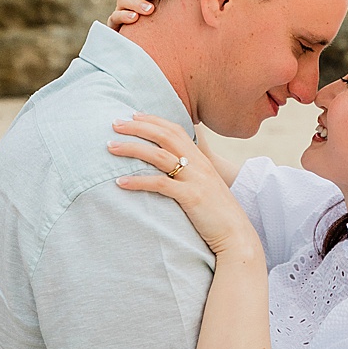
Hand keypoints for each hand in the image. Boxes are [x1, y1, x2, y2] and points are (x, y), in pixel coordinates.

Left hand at [109, 114, 258, 257]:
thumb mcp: (206, 185)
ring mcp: (196, 179)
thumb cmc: (217, 212)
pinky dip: (138, 181)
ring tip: (110, 147)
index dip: (154, 120)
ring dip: (132, 149)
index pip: (175, 130)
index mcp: (201, 159)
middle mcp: (199, 164)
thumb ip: (191, 172)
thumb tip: (171, 168)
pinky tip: (120, 182)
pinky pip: (160, 184)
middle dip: (138, 127)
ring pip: (159, 156)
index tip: (133, 115)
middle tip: (114, 123)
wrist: (237, 233)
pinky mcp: (191, 196)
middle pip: (165, 137)